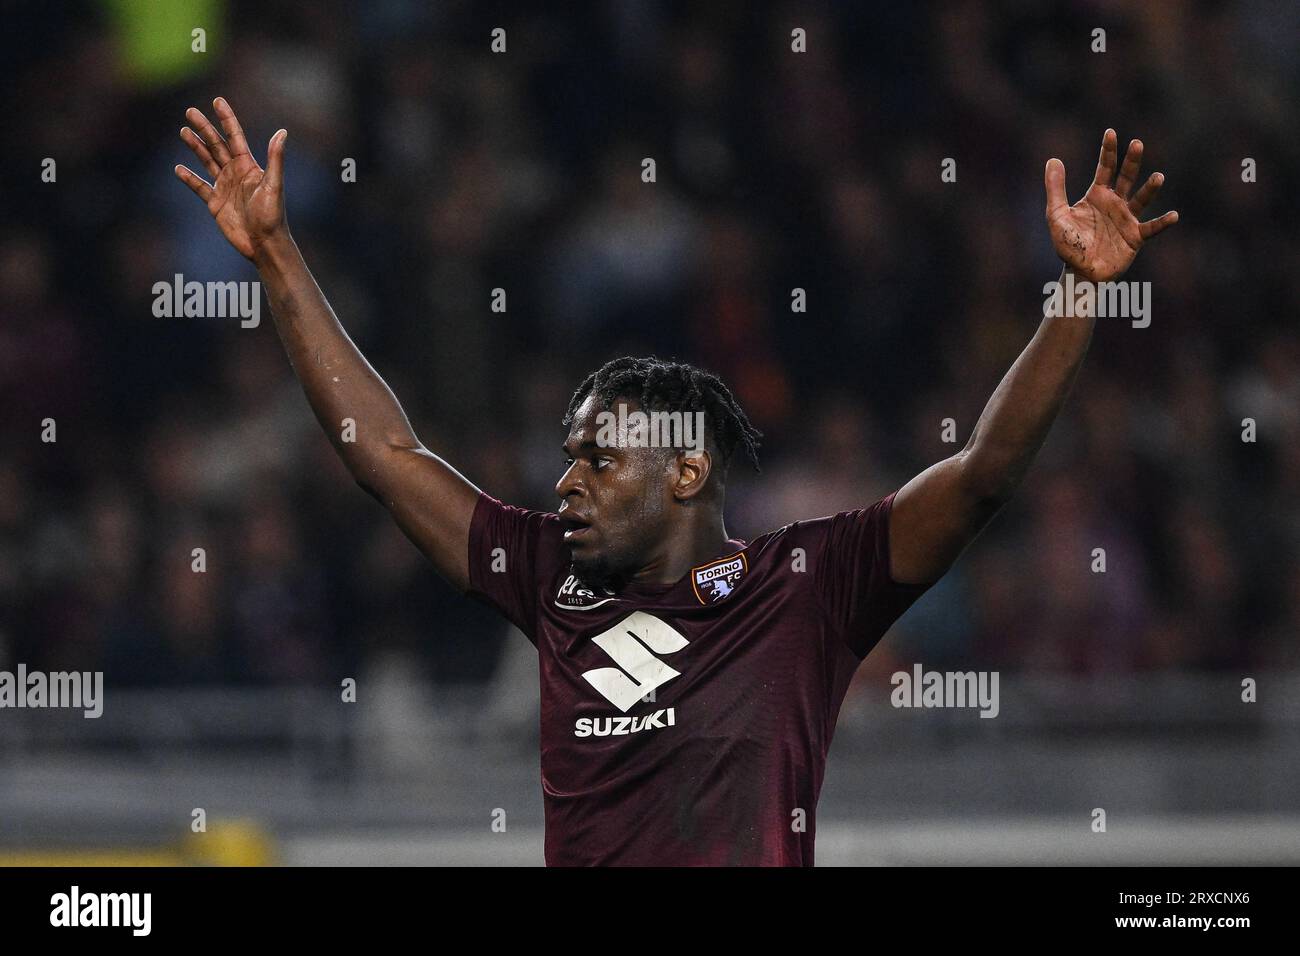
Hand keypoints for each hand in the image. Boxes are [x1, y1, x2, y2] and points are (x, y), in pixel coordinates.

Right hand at [174, 98, 287, 260]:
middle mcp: (236, 173)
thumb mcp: (274, 185)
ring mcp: (225, 187)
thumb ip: (275, 158)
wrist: (264, 244)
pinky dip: (189, 178)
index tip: (217, 101)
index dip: (226, 119)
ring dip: (195, 146)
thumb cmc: (272, 215)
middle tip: (189, 111)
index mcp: (249, 166)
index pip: (235, 137)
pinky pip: (199, 187)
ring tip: (183, 131)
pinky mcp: (215, 203)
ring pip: (206, 161)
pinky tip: (178, 169)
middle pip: (216, 145)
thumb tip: (282, 132)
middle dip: (204, 128)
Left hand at [1045, 129, 1177, 282]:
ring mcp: (1127, 219)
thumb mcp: (1056, 215)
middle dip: (1132, 161)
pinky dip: (1162, 222)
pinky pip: (1152, 228)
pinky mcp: (1136, 237)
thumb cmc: (1067, 244)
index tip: (1111, 132)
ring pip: (1142, 199)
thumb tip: (1053, 159)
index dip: (1108, 151)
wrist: (1080, 272)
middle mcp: (1115, 203)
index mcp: (1097, 195)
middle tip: (1137, 143)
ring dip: (1150, 188)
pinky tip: (1173, 216)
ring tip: (1158, 177)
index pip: (1104, 168)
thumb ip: (1055, 189)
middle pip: (1126, 177)